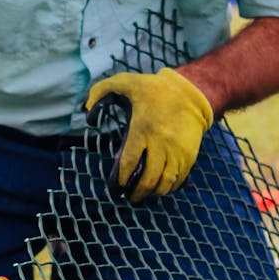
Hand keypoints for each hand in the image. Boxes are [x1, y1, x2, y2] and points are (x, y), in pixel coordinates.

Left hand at [85, 68, 212, 202]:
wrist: (190, 92)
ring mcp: (177, 151)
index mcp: (142, 129)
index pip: (129, 163)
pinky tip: (160, 189)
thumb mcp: (123, 82)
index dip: (120, 180)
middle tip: (128, 197)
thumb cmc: (152, 88)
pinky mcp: (189, 155)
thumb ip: (99, 92)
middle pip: (148, 178)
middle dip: (137, 193)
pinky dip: (168, 188)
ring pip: (165, 183)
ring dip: (152, 193)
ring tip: (143, 195)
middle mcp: (161, 143)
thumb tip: (88, 116)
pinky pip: (179, 179)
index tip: (115, 188)